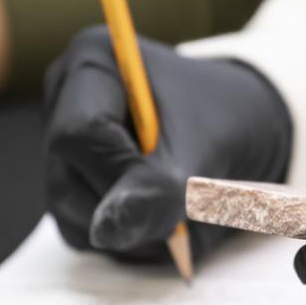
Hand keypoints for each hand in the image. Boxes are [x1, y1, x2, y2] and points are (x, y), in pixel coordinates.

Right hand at [44, 26, 291, 261]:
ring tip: (181, 211)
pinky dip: (132, 241)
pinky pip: (85, 234)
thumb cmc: (227, 124)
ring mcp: (60, 146)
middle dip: (133, 208)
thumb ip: (156, 190)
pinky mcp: (70, 187)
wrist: (245, 134)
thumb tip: (105, 232)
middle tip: (185, 206)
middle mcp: (64, 100)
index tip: (173, 187)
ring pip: (73, 217)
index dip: (123, 175)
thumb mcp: (202, 153)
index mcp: (94, 63)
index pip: (80, 134)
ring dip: (135, 234)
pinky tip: (163, 218)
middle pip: (67, 180)